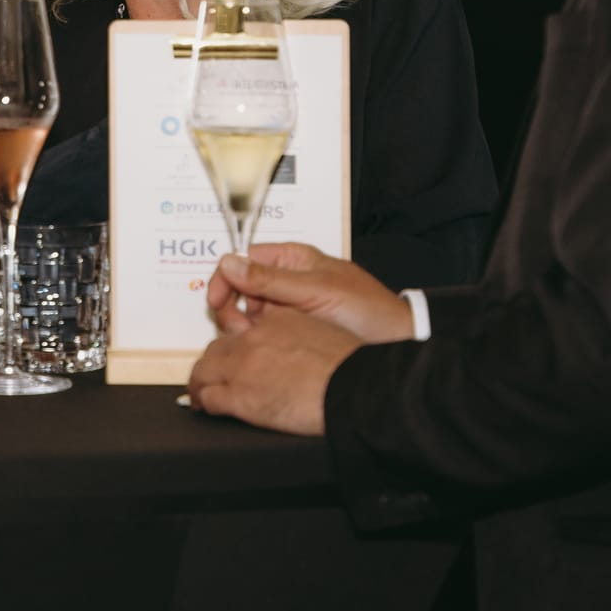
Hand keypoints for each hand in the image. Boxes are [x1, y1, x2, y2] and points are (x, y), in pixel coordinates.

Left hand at [187, 305, 362, 434]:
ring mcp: (243, 368)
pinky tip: (206, 408)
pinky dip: (204, 404)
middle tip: (209, 375)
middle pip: (216, 348)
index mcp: (273, 322)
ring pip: (204, 372)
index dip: (230, 343)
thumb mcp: (320, 331)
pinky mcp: (240, 397)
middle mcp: (253, 340)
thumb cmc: (347, 366)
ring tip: (199, 394)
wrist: (351, 389)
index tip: (227, 353)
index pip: (239, 328)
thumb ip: (297, 331)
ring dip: (200, 383)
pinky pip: (210, 398)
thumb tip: (293, 343)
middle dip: (210, 363)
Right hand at [205, 243, 412, 343]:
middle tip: (238, 328)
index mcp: (293, 259)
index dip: (225, 278)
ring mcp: (287, 307)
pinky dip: (253, 341)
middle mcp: (286, 280)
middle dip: (232, 307)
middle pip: (239, 287)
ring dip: (241, 327)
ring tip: (254, 341)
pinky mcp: (290, 331)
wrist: (394, 344)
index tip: (217, 300)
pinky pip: (260, 333)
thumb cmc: (368, 311)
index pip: (244, 259)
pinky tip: (261, 350)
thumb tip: (229, 264)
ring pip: (246, 312)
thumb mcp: (317, 292)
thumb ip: (271, 280)